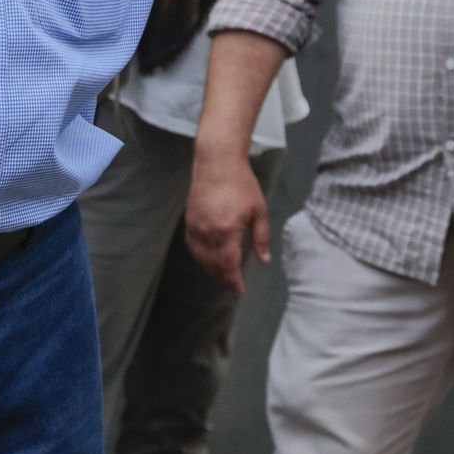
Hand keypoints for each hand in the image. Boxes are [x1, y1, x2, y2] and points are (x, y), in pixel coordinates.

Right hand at [184, 148, 270, 295]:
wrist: (217, 163)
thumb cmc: (241, 184)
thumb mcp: (258, 211)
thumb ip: (261, 238)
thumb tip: (264, 260)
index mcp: (227, 231)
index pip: (228, 265)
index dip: (233, 281)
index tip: (239, 290)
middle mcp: (208, 232)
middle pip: (213, 265)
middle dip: (223, 278)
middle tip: (233, 285)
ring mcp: (196, 227)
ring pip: (200, 258)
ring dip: (211, 270)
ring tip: (222, 276)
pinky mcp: (189, 221)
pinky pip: (192, 247)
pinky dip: (199, 258)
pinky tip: (208, 260)